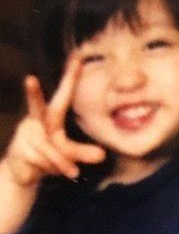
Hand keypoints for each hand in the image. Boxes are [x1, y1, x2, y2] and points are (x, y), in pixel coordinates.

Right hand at [2, 55, 105, 186]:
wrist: (20, 174)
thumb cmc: (46, 155)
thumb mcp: (66, 152)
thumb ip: (82, 152)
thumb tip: (102, 155)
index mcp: (49, 117)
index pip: (62, 95)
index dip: (70, 78)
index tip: (77, 59)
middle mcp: (35, 122)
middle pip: (38, 107)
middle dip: (33, 94)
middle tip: (29, 78)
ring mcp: (25, 135)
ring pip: (52, 148)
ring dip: (63, 162)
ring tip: (73, 172)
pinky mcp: (20, 150)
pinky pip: (45, 159)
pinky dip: (56, 168)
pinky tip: (54, 172)